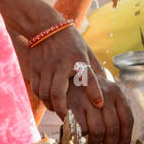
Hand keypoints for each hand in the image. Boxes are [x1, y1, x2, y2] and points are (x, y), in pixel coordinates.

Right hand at [28, 27, 133, 143]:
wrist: (44, 26)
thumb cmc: (69, 40)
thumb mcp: (85, 50)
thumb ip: (94, 67)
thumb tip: (108, 83)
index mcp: (77, 59)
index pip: (87, 76)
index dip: (94, 91)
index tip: (99, 104)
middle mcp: (61, 64)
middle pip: (58, 92)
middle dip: (61, 108)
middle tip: (67, 118)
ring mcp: (45, 67)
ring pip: (45, 93)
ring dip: (51, 105)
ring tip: (58, 111)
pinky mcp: (34, 68)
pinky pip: (36, 88)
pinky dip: (42, 98)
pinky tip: (48, 101)